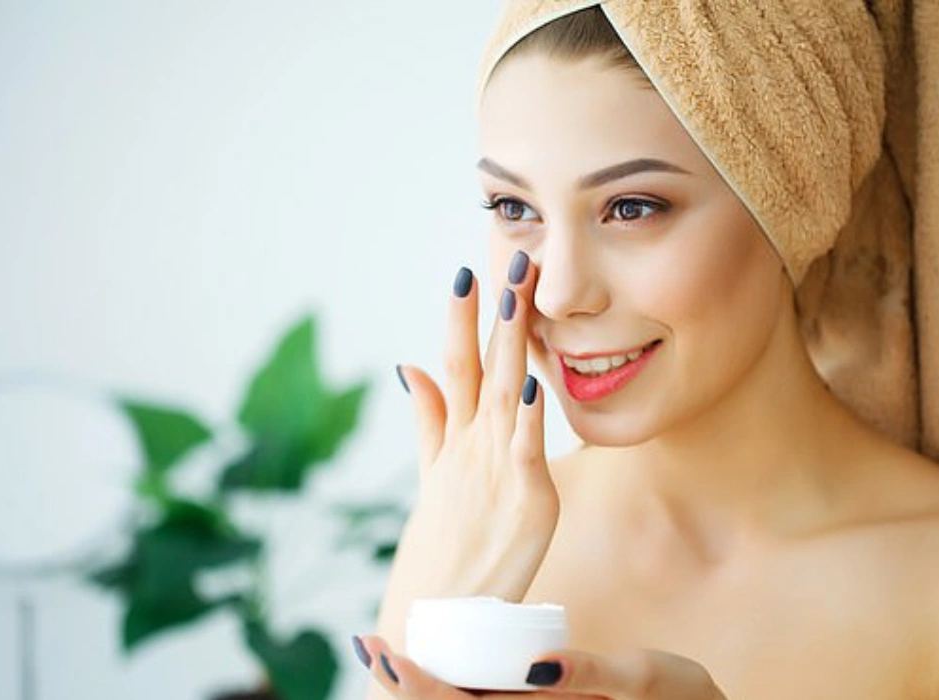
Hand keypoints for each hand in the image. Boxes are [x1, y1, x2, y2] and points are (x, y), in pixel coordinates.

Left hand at [354, 635, 729, 699]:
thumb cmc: (677, 698)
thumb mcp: (642, 680)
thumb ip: (592, 675)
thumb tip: (540, 667)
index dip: (419, 690)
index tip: (387, 655)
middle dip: (402, 688)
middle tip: (367, 646)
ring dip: (418, 690)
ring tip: (379, 654)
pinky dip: (447, 687)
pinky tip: (426, 665)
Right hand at [375, 252, 558, 647]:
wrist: (440, 614)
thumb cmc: (444, 545)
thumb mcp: (435, 473)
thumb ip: (429, 420)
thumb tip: (409, 365)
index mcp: (457, 438)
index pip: (457, 364)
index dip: (461, 319)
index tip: (466, 273)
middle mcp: (473, 444)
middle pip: (480, 365)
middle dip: (494, 311)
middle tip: (508, 258)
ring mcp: (497, 468)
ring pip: (501, 392)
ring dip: (508, 342)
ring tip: (515, 296)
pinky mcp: (528, 499)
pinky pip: (525, 448)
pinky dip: (525, 414)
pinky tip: (530, 380)